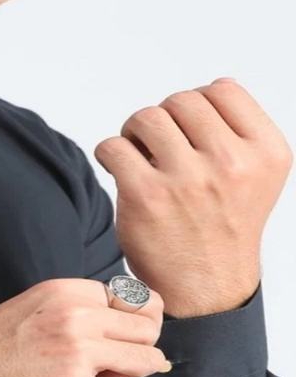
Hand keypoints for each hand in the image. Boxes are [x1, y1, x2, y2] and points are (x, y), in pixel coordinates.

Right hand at [0, 277, 169, 376]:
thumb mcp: (33, 311)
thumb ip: (77, 313)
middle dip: (135, 353)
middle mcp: (72, 309)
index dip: (131, 325)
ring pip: (145, 360)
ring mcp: (73, 344)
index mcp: (62, 288)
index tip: (113, 341)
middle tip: (102, 368)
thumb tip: (137, 330)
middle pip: (148, 328)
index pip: (135, 297)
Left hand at [93, 78, 291, 315]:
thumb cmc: (223, 223)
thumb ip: (236, 130)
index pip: (223, 89)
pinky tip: (121, 170)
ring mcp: (188, 180)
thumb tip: (200, 91)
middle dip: (164, 118)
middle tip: (160, 146)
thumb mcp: (256, 173)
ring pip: (146, 117)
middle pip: (180, 100)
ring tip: (140, 155)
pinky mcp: (146, 195)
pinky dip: (110, 153)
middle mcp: (232, 164)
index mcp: (267, 153)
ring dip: (135, 132)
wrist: (207, 287)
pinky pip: (113, 145)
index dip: (197, 103)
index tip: (190, 130)